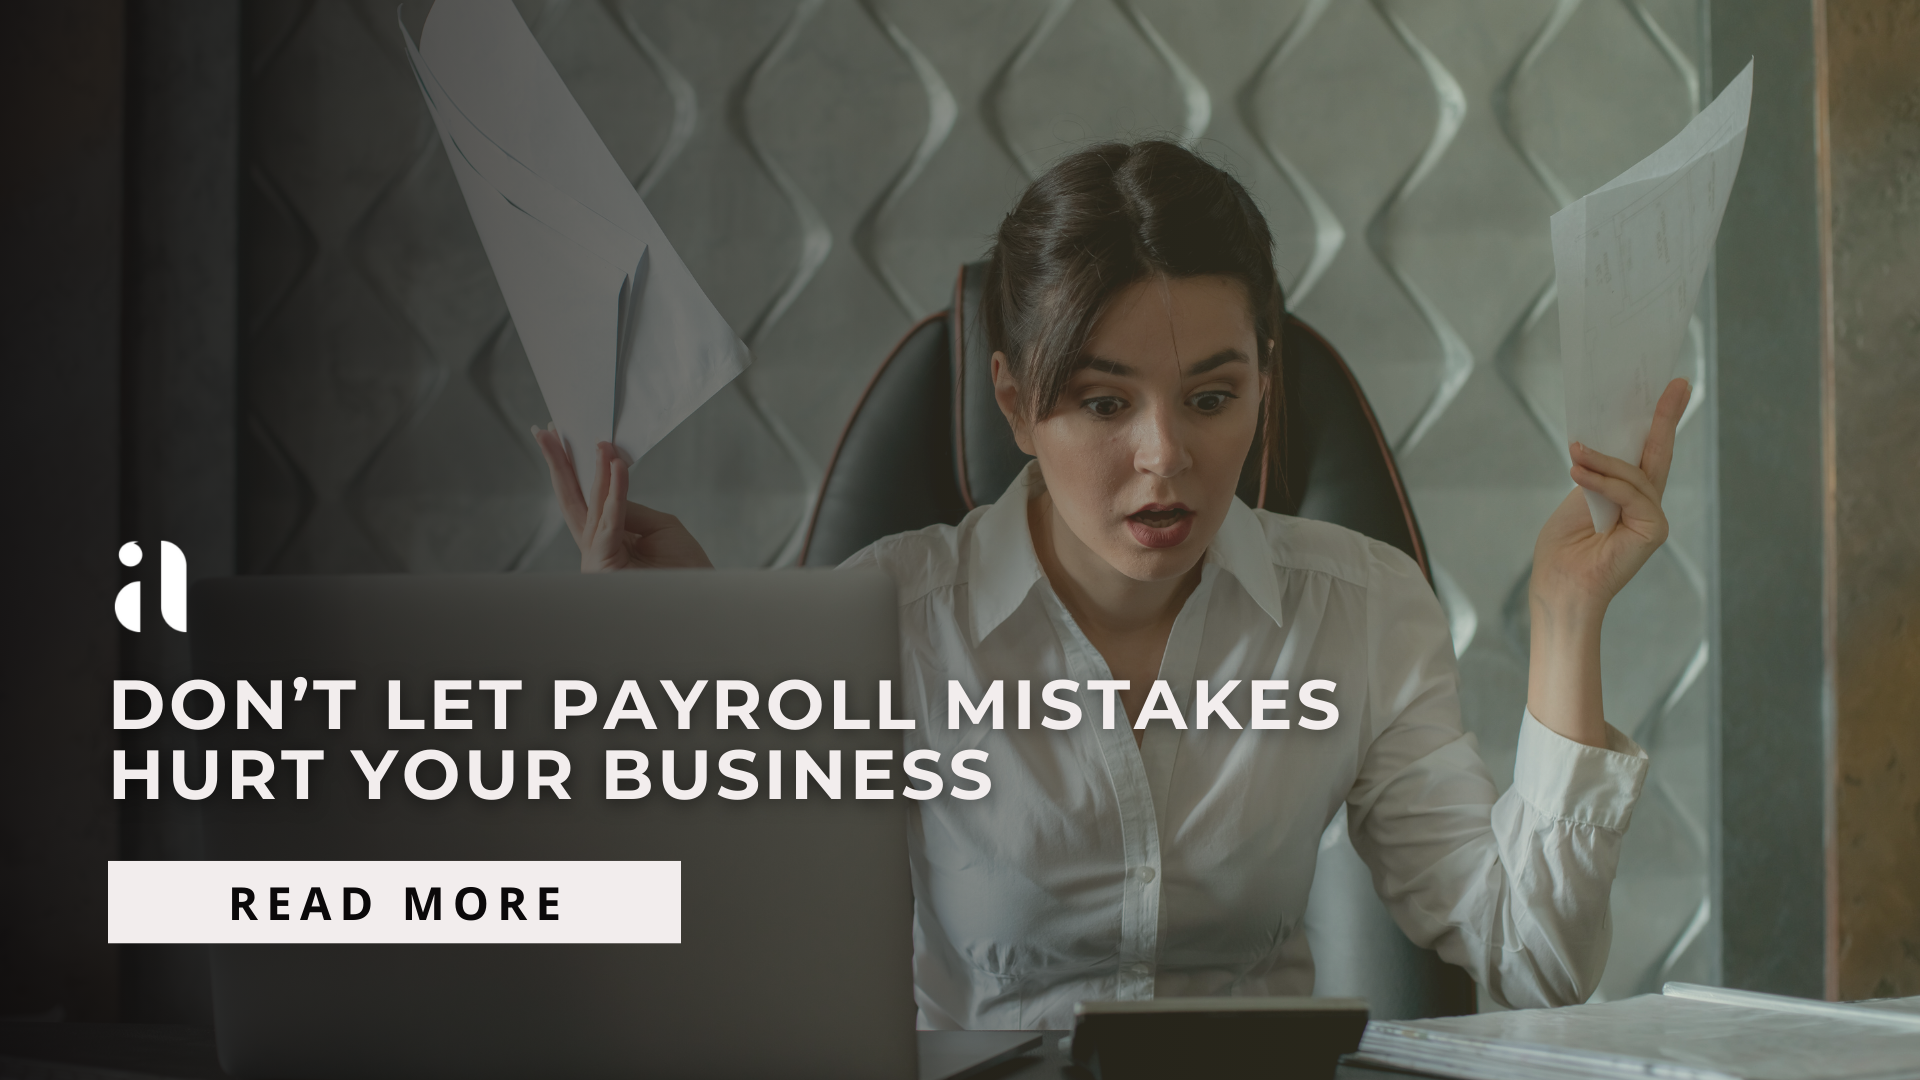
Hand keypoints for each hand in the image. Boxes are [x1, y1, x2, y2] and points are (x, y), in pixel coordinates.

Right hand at [531, 425, 712, 571]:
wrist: (703, 602)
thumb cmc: (686, 570)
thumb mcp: (661, 529)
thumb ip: (631, 507)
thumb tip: (611, 485)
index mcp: (606, 544)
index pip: (584, 502)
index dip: (573, 471)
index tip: (563, 440)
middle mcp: (595, 552)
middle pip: (572, 502)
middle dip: (559, 465)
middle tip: (547, 432)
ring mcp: (597, 561)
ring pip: (591, 507)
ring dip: (594, 471)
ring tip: (598, 442)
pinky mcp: (607, 564)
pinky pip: (609, 520)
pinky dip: (615, 491)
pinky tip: (616, 466)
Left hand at [1530, 377, 1690, 616]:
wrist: (1560, 588)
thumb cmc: (1563, 552)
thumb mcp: (1577, 501)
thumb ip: (1596, 476)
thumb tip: (1600, 447)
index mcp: (1629, 497)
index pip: (1646, 454)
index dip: (1657, 422)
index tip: (1670, 389)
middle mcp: (1647, 505)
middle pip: (1659, 454)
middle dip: (1665, 417)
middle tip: (1675, 384)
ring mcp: (1653, 517)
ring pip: (1635, 475)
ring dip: (1603, 461)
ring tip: (1575, 454)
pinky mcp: (1653, 530)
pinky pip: (1630, 494)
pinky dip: (1603, 482)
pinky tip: (1579, 472)